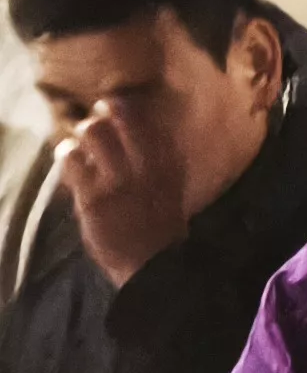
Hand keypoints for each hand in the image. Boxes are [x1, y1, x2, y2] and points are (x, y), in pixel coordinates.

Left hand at [56, 100, 182, 288]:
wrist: (154, 267)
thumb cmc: (160, 227)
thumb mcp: (171, 188)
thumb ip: (158, 159)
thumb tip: (139, 126)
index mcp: (170, 164)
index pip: (146, 118)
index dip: (126, 105)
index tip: (117, 105)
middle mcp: (147, 167)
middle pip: (117, 115)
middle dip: (102, 113)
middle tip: (98, 121)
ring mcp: (119, 181)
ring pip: (92, 131)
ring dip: (84, 134)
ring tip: (85, 146)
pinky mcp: (93, 197)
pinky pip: (70, 158)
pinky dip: (67, 155)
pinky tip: (72, 164)